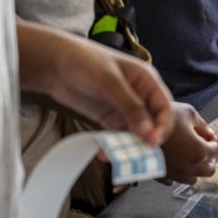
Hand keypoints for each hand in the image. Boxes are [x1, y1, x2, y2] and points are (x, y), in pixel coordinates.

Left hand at [41, 34, 174, 146]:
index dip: (162, 126)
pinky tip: (103, 152)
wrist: (53, 64)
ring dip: (127, 148)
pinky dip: (113, 147)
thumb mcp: (109, 82)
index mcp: (146, 81)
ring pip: (135, 134)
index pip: (164, 108)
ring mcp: (124, 109)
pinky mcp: (109, 119)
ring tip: (113, 156)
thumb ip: (130, 106)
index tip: (152, 142)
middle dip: (145, 141)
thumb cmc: (84, 61)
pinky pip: (117, 137)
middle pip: (152, 125)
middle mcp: (139, 96)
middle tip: (133, 156)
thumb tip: (148, 131)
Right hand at [161, 103, 217, 183]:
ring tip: (189, 154)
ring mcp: (175, 174)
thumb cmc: (161, 118)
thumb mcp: (187, 112)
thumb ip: (202, 123)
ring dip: (195, 167)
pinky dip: (178, 172)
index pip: (217, 150)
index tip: (214, 135)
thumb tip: (207, 131)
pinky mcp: (162, 177)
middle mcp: (189, 167)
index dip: (217, 140)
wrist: (134, 129)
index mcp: (199, 151)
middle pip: (209, 169)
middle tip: (204, 145)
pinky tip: (174, 161)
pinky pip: (175, 179)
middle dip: (209, 157)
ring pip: (193, 178)